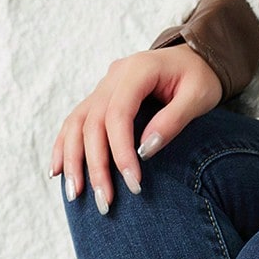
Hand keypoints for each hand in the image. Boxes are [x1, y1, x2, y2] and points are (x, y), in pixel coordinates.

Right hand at [51, 44, 222, 212]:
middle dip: (96, 165)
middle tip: (104, 201)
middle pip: (93, 123)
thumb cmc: (200, 78)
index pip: (118, 114)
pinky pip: (74, 122)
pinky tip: (58, 171)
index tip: (133, 184)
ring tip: (74, 194)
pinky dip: (63, 146)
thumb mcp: (198, 96)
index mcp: (138, 70)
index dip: (121, 152)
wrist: (195, 58)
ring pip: (76, 123)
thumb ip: (173, 120)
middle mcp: (114, 76)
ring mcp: (103, 86)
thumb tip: (145, 151)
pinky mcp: (99, 99)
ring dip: (72, 160)